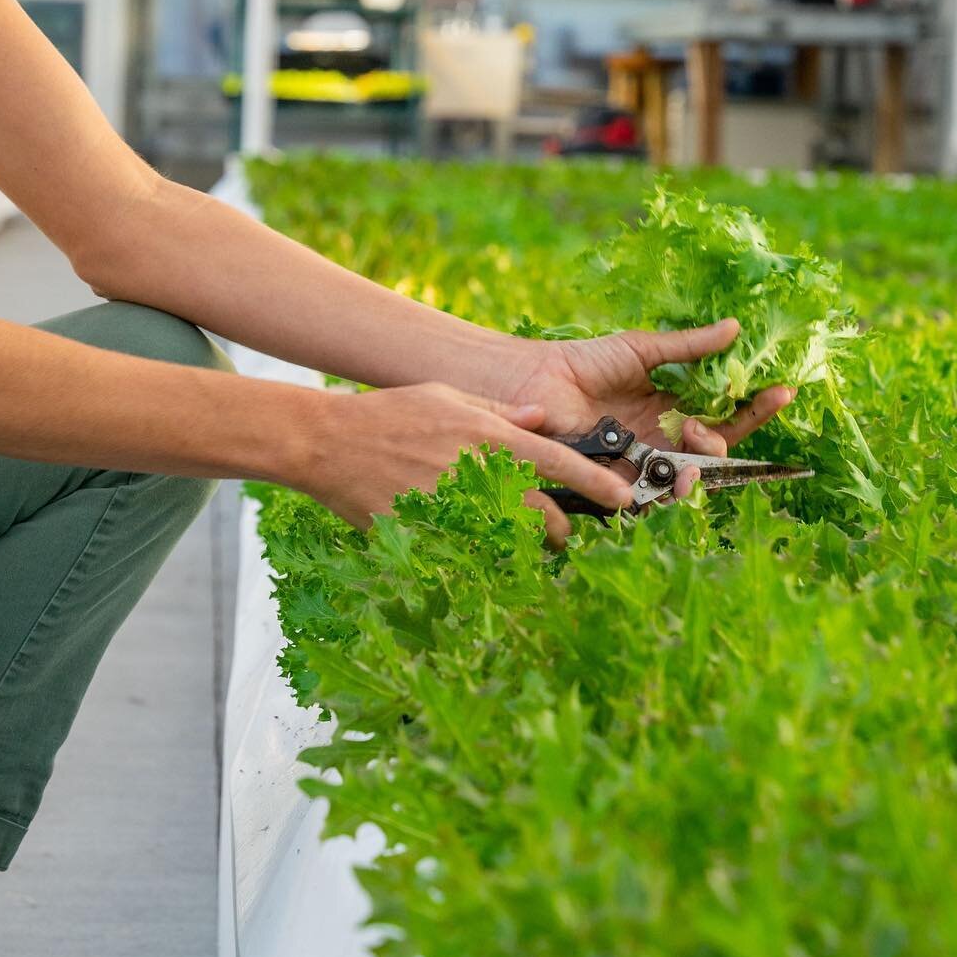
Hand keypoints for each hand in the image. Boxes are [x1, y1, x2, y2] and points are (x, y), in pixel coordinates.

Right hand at [298, 381, 635, 546]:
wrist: (331, 444)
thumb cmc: (391, 413)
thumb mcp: (448, 396)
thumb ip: (500, 411)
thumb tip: (541, 418)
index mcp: (489, 437)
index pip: (559, 464)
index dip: (598, 484)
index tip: (624, 499)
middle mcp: (480, 476)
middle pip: (546, 517)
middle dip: (561, 529)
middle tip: (560, 530)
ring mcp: (458, 512)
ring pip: (515, 544)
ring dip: (526, 547)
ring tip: (525, 545)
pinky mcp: (432, 538)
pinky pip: (474, 559)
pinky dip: (485, 559)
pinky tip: (480, 554)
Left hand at [460, 318, 793, 525]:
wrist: (537, 383)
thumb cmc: (586, 361)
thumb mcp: (643, 349)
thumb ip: (690, 347)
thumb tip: (737, 328)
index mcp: (675, 405)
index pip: (727, 410)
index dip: (756, 404)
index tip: (782, 389)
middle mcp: (666, 438)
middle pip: (716, 449)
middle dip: (728, 438)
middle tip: (706, 423)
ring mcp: (647, 463)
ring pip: (692, 477)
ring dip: (702, 466)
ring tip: (692, 441)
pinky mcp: (623, 484)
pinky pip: (657, 496)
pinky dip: (672, 488)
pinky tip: (675, 472)